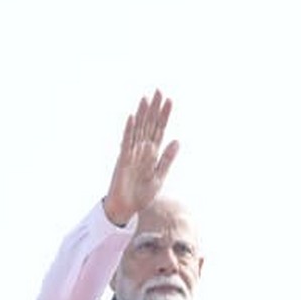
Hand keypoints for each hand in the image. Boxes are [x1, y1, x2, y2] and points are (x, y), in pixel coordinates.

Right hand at [103, 90, 179, 226]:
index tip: (170, 100)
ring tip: (147, 98)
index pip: (159, 130)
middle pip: (149, 125)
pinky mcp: (123, 160)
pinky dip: (129, 130)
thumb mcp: (159, 176)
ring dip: (142, 114)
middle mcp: (141, 150)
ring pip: (138, 129)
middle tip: (159, 91)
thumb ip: (167, 159)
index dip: (164, 116)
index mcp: (152, 153)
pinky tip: (133, 117)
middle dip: (154, 109)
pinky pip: (126, 142)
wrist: (126, 209)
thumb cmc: (141, 194)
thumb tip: (178, 140)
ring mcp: (131, 153)